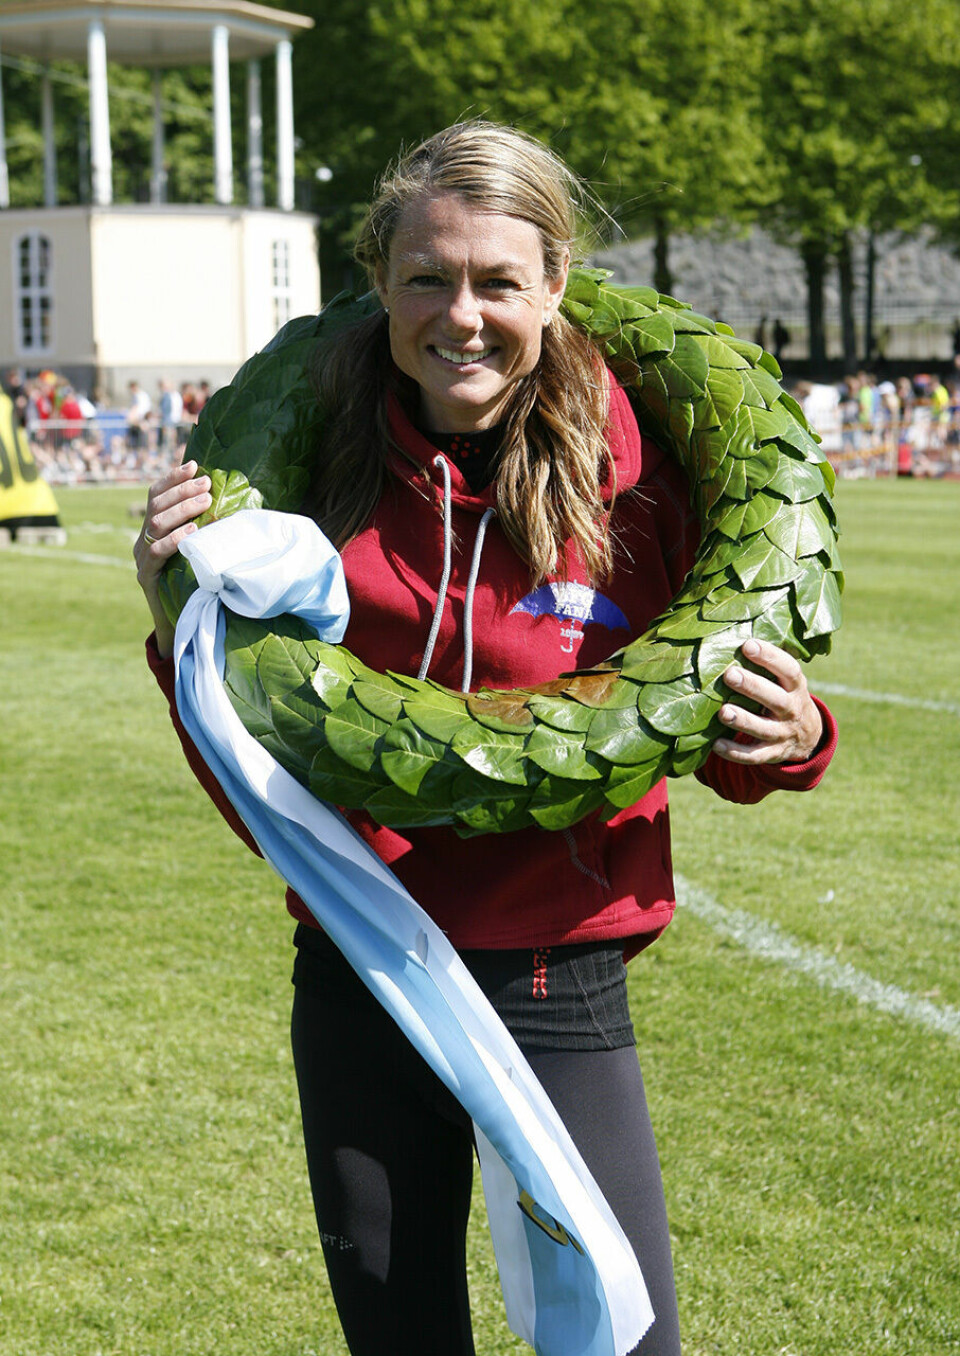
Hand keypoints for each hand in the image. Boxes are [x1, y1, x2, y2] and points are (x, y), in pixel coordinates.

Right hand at [133, 455, 211, 656]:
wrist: (180, 622)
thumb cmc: (196, 583)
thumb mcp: (199, 550)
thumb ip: (204, 528)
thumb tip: (229, 501)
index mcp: (153, 530)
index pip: (156, 495)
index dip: (173, 478)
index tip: (194, 465)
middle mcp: (142, 540)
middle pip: (156, 505)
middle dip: (182, 491)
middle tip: (207, 485)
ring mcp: (140, 559)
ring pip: (155, 524)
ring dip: (181, 509)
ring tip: (205, 502)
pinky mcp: (146, 577)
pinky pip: (156, 553)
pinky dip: (174, 539)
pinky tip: (193, 532)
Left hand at [712, 638, 822, 765]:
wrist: (807, 736)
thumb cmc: (784, 695)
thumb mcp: (786, 680)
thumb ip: (768, 663)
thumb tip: (733, 630)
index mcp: (796, 687)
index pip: (788, 670)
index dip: (770, 657)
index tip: (748, 645)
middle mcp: (793, 710)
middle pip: (775, 699)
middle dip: (753, 687)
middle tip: (729, 674)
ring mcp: (783, 734)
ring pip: (763, 729)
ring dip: (743, 720)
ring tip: (722, 711)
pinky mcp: (772, 754)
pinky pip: (754, 756)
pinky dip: (735, 752)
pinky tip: (716, 744)